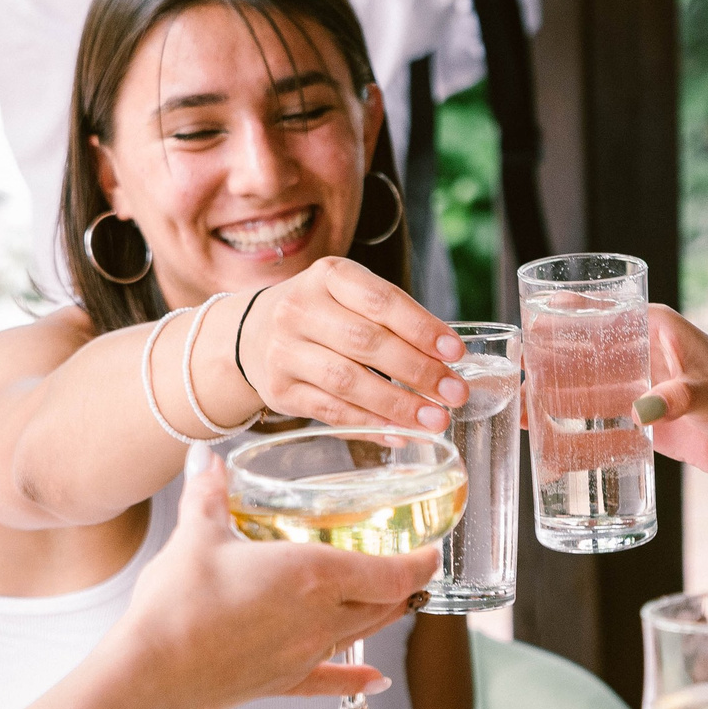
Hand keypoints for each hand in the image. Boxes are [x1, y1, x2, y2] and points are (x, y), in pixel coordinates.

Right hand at [122, 460, 438, 708]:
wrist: (152, 672)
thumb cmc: (178, 601)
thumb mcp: (197, 535)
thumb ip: (210, 495)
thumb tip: (211, 460)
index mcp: (312, 574)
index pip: (390, 572)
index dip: (419, 563)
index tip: (433, 552)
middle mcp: (321, 618)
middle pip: (384, 603)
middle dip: (404, 586)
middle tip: (412, 569)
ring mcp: (305, 654)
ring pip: (363, 635)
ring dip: (382, 617)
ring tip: (393, 603)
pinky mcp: (283, 682)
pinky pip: (331, 681)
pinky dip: (357, 678)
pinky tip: (376, 680)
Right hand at [241, 257, 466, 431]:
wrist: (252, 333)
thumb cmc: (322, 313)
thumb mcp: (350, 296)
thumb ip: (393, 320)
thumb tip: (448, 362)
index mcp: (328, 276)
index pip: (380, 300)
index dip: (421, 327)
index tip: (456, 352)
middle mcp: (300, 309)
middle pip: (366, 342)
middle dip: (418, 371)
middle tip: (454, 393)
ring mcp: (285, 351)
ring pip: (347, 381)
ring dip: (397, 404)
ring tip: (435, 419)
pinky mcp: (279, 390)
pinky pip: (330, 412)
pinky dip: (370, 425)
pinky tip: (400, 432)